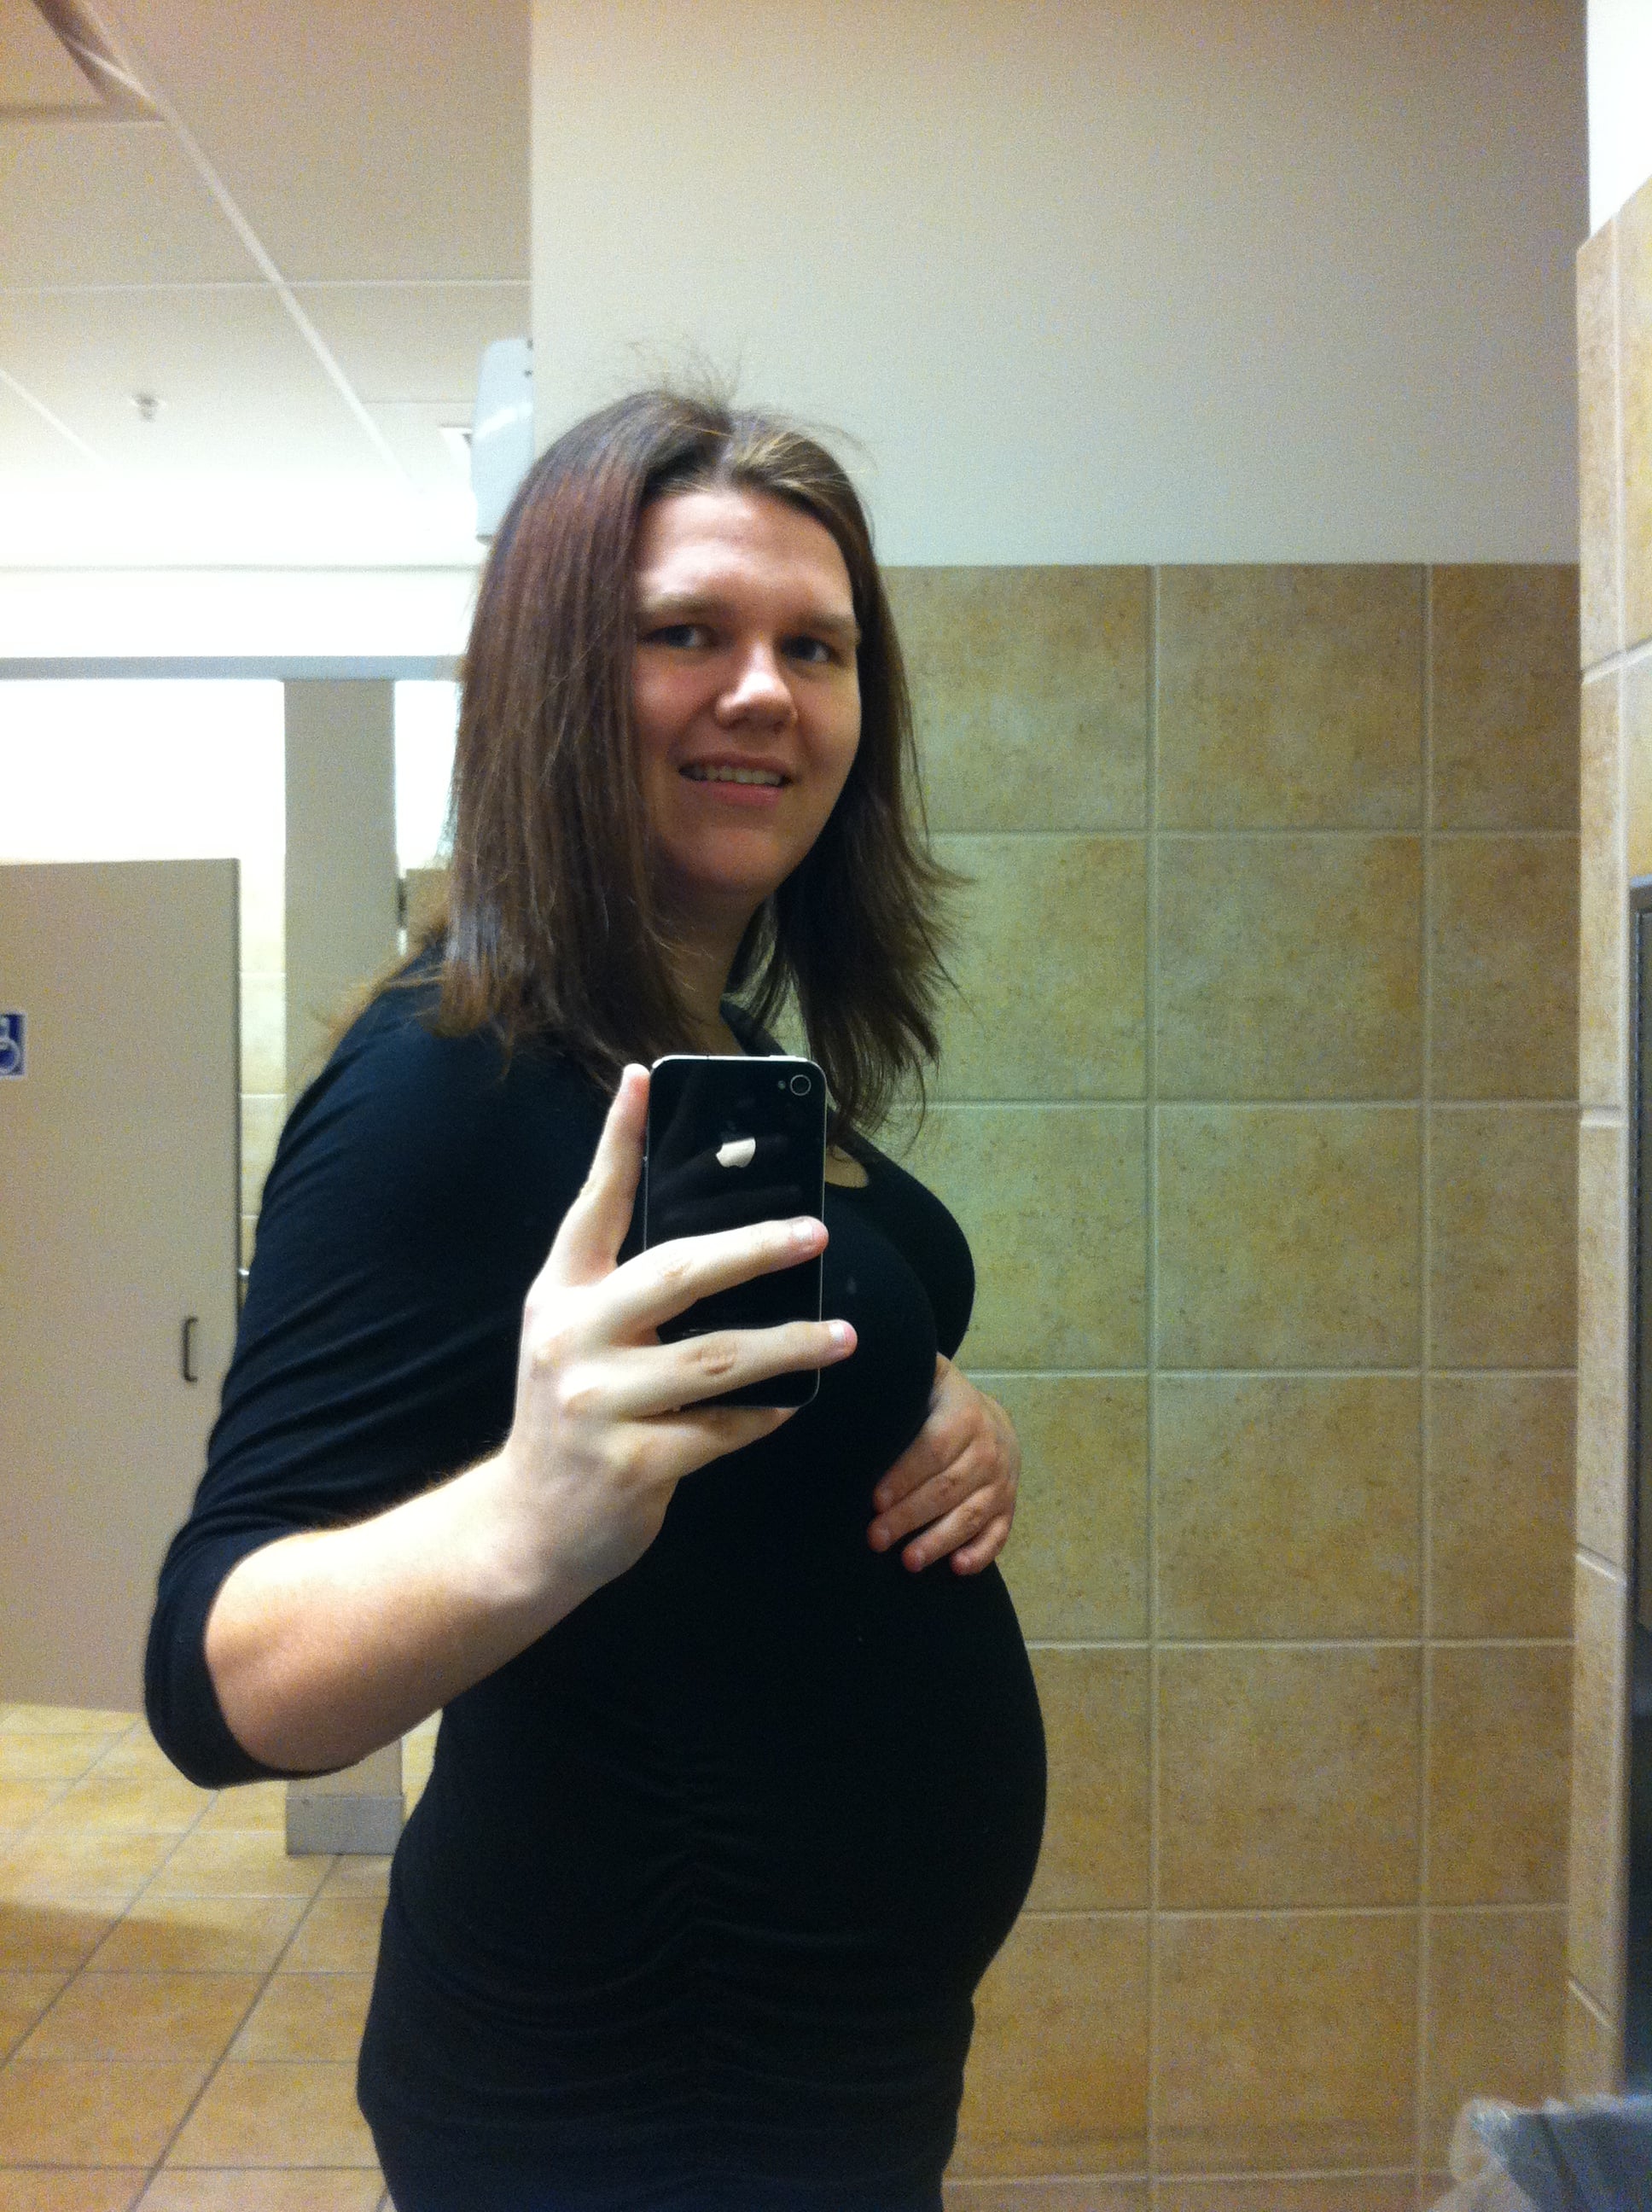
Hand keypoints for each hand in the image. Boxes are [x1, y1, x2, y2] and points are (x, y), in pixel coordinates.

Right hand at [498, 1065, 855, 1598]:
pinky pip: (720, 1429)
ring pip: (717, 1357)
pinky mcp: (630, 1464)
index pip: (594, 1203)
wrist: (524, 1530)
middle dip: (755, 1247)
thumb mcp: (574, 1342)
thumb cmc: (571, 1419)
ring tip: (844, 1333)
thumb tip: (725, 1241)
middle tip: (816, 1233)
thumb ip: (624, 1291)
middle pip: (677, 1272)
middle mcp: (570, 1339)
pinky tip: (793, 1405)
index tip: (646, 1078)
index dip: (618, 1139)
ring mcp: (597, 1404)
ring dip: (791, 1342)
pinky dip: (764, 1416)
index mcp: (561, 1296)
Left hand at [866, 1355, 1018, 1574]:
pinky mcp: (1009, 1504)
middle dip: (910, 1516)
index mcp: (964, 1414)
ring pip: (972, 1514)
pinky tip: (956, 1567)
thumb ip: (898, 1378)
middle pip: (948, 1488)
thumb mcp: (924, 1377)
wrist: (988, 1412)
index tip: (874, 1500)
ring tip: (908, 1561)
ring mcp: (1003, 1479)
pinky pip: (998, 1533)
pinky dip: (980, 1552)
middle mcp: (989, 1448)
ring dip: (940, 1540)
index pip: (933, 1449)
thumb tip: (848, 1370)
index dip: (904, 1476)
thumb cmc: (938, 1399)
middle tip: (876, 1538)